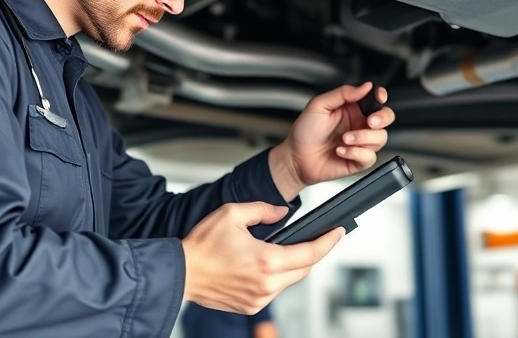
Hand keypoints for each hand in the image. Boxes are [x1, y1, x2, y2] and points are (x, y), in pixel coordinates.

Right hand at [181, 202, 344, 313]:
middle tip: (315, 238)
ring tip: (281, 250)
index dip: (328, 242)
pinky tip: (264, 265)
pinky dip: (276, 278)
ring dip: (292, 266)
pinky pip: (273, 291)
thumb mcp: (232, 214)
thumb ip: (263, 210)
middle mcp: (266, 284)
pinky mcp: (250, 307)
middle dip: (312, 253)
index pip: (310, 253)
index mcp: (266, 260)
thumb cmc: (201, 246)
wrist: (179, 273)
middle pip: (304, 269)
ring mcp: (258, 298)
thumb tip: (282, 212)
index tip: (338, 233)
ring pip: (289, 281)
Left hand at [270, 82, 395, 197]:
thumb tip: (365, 86)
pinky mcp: (359, 160)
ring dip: (362, 138)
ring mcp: (361, 143)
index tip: (379, 96)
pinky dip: (355, 153)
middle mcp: (359, 124)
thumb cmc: (304, 132)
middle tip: (370, 122)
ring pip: (380, 138)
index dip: (381, 95)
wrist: (296, 158)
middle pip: (386, 117)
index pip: (374, 99)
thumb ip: (343, 93)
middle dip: (382, 118)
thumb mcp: (319, 105)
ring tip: (344, 139)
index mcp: (352, 109)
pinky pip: (370, 157)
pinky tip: (340, 151)